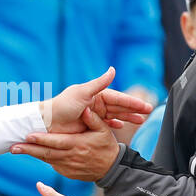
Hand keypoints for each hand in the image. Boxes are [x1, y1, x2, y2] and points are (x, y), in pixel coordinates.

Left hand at [12, 106, 120, 180]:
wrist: (111, 169)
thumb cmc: (107, 147)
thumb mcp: (104, 131)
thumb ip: (94, 119)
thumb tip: (85, 109)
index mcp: (78, 144)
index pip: (56, 142)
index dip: (42, 140)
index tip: (28, 136)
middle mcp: (71, 157)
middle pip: (46, 153)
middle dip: (29, 150)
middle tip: (13, 147)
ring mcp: (68, 167)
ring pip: (47, 160)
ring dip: (32, 154)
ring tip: (17, 149)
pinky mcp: (67, 173)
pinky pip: (53, 165)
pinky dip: (43, 158)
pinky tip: (32, 152)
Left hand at [38, 67, 152, 133]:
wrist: (48, 122)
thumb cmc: (63, 106)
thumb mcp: (82, 92)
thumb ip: (99, 83)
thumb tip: (113, 69)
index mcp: (96, 95)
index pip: (119, 98)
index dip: (133, 103)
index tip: (146, 106)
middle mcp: (95, 104)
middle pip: (119, 107)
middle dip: (134, 109)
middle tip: (148, 113)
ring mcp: (92, 115)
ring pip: (115, 115)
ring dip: (127, 117)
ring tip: (140, 121)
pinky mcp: (88, 125)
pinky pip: (105, 124)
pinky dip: (114, 124)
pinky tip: (121, 126)